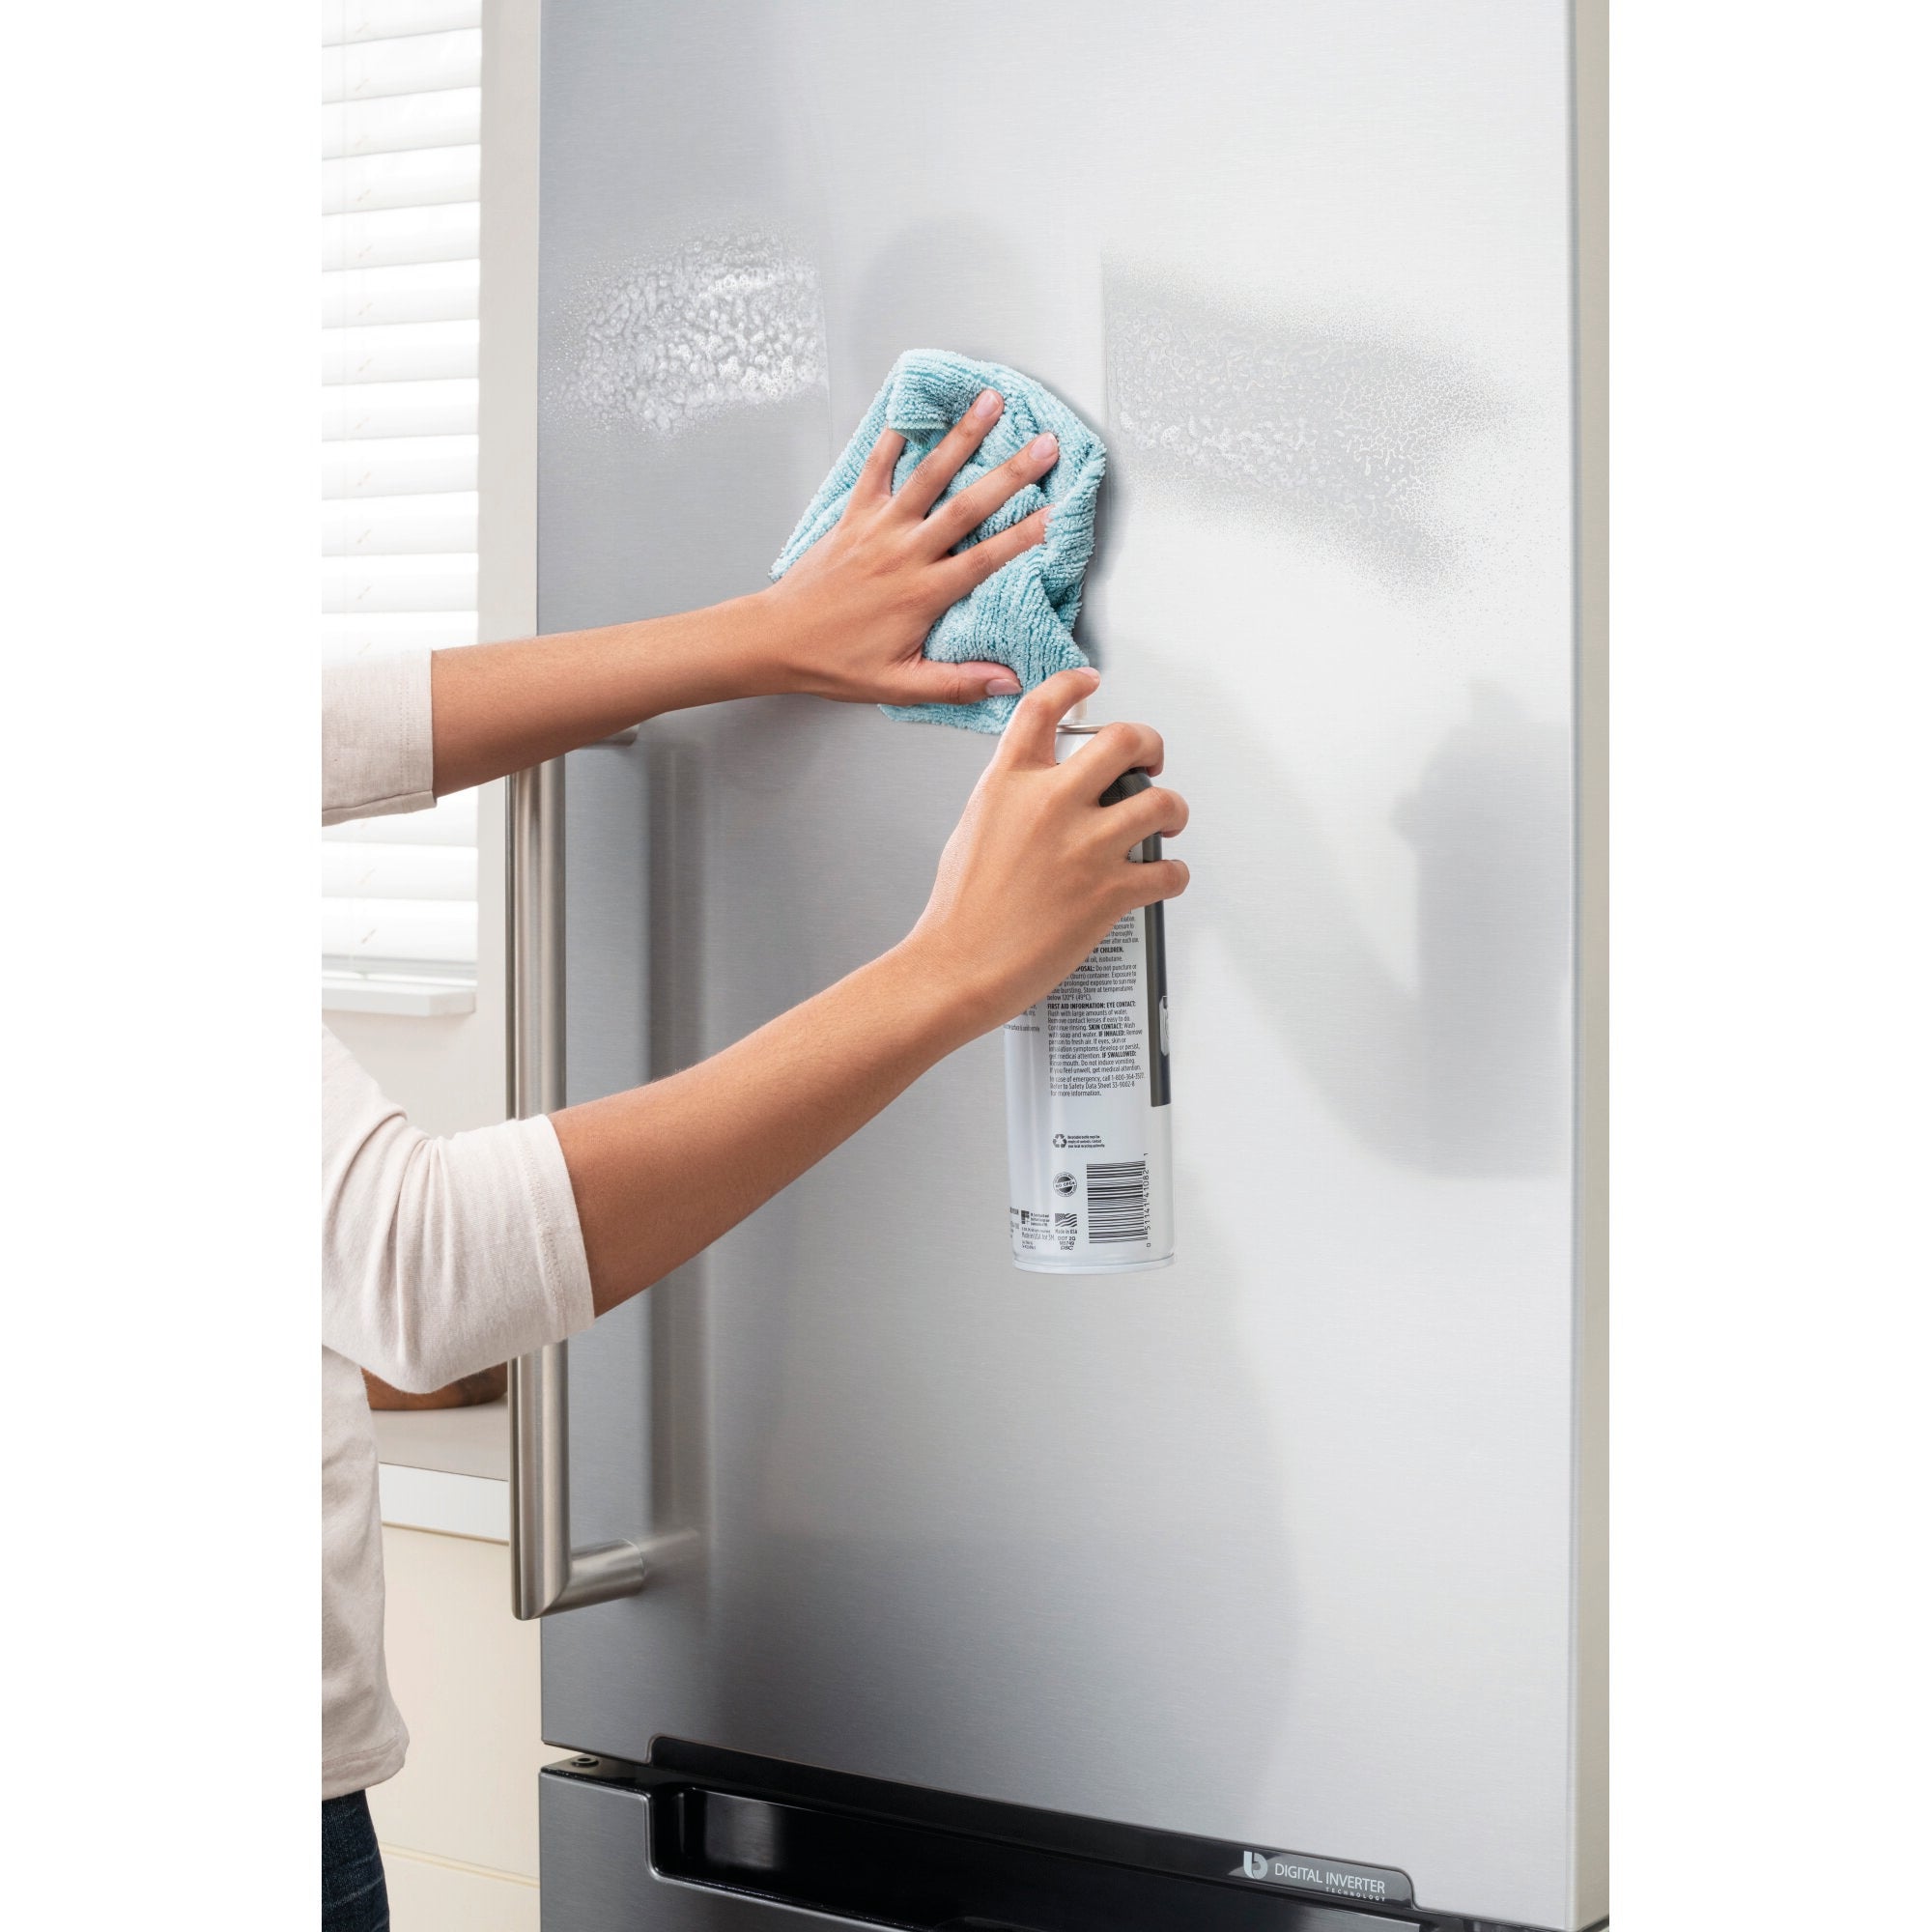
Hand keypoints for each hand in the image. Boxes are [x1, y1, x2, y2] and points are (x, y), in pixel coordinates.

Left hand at [759, 387, 1059, 707]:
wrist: (776, 639)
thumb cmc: (835, 662)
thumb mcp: (899, 685)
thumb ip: (956, 683)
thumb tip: (1008, 684)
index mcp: (922, 593)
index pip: (985, 559)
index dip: (1023, 536)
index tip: (1055, 513)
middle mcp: (904, 553)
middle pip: (966, 506)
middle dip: (1010, 473)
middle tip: (1044, 446)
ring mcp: (877, 529)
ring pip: (927, 475)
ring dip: (961, 436)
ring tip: (990, 404)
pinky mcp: (851, 517)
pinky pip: (874, 471)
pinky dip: (891, 441)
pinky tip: (911, 415)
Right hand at [900, 668, 1190, 1039]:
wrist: (957, 965)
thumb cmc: (959, 912)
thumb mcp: (974, 828)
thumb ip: (1010, 799)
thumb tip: (1038, 794)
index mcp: (1009, 783)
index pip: (1043, 707)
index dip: (1073, 684)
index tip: (1091, 680)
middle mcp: (1050, 804)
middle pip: (1124, 740)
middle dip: (1150, 744)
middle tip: (1152, 759)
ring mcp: (1084, 847)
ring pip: (1162, 803)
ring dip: (1174, 811)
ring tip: (1169, 821)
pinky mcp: (1109, 892)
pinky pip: (1168, 871)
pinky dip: (1174, 875)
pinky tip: (1164, 877)